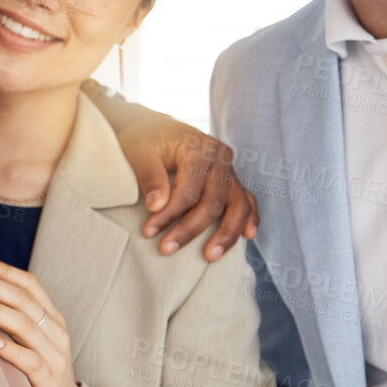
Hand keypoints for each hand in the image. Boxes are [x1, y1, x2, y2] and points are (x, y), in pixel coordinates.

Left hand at [0, 256, 86, 386]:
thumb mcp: (29, 344)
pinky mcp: (49, 382)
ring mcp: (56, 357)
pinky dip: (9, 349)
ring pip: (25, 325)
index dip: (4, 271)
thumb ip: (10, 322)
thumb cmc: (38, 376)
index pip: (30, 285)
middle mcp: (56, 333)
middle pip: (24, 300)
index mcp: (51, 319)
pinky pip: (30, 360)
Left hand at [107, 104, 256, 261]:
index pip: (189, 190)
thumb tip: (157, 206)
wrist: (156, 129)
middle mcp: (221, 158)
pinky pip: (246, 201)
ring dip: (226, 233)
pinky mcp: (231, 179)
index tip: (149, 232)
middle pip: (213, 202)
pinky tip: (248, 236)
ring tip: (210, 257)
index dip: (170, 215)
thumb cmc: (145, 139)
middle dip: (190, 229)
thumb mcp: (139, 152)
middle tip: (167, 249)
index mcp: (200, 148)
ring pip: (238, 206)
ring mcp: (229, 169)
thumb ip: (149, 177)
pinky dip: (248, 218)